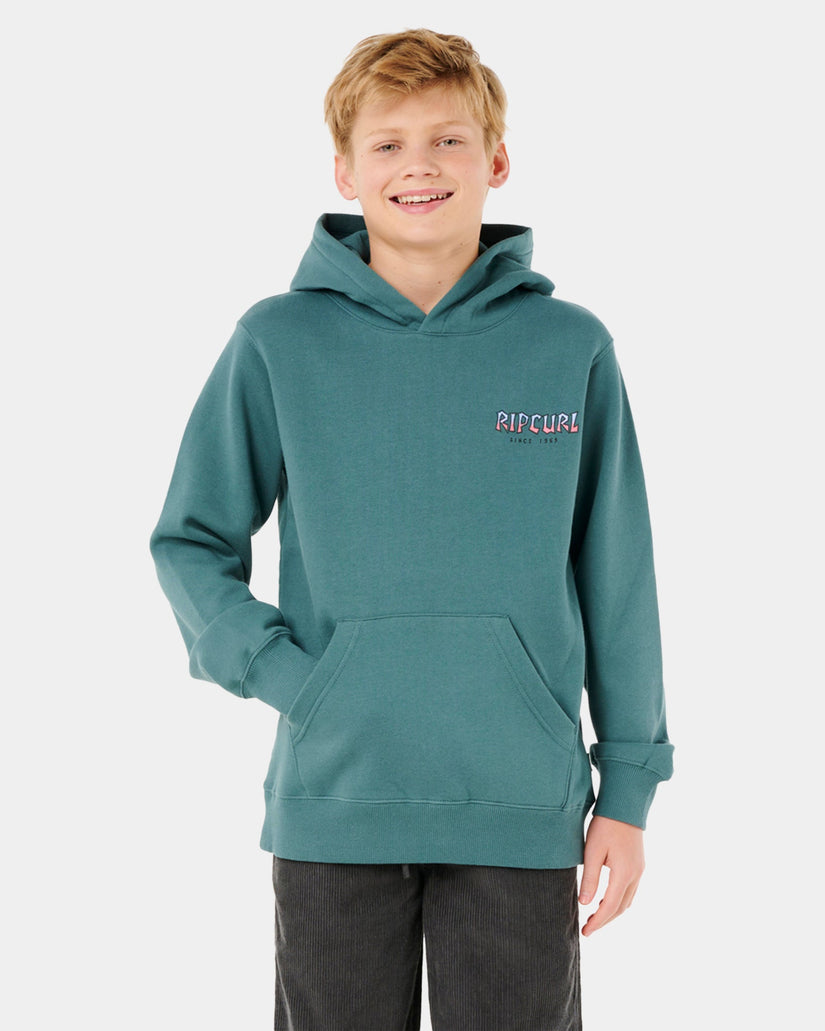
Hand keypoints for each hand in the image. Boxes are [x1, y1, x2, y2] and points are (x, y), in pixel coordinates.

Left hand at [578, 815, 644, 936]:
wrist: (625, 805)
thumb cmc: (605, 825)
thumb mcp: (592, 851)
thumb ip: (590, 878)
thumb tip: (585, 904)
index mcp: (624, 874)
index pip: (610, 906)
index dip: (597, 922)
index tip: (585, 932)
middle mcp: (636, 875)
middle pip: (621, 907)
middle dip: (604, 920)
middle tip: (587, 928)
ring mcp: (640, 869)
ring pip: (627, 900)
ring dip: (612, 911)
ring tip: (594, 916)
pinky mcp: (638, 864)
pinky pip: (630, 890)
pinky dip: (618, 900)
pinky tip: (606, 898)